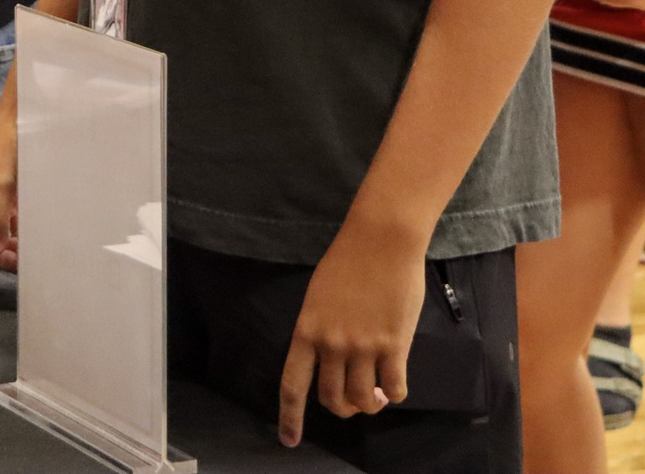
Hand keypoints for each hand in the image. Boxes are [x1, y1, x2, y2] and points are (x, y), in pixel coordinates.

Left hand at [276, 224, 425, 447]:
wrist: (380, 242)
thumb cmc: (347, 263)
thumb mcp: (318, 297)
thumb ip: (320, 330)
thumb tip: (329, 360)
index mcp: (306, 330)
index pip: (292, 384)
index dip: (290, 417)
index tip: (289, 441)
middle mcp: (331, 344)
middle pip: (332, 399)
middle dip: (343, 409)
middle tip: (355, 402)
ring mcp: (363, 346)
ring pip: (363, 400)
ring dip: (370, 405)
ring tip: (376, 395)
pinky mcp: (394, 344)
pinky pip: (394, 389)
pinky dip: (394, 395)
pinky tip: (394, 386)